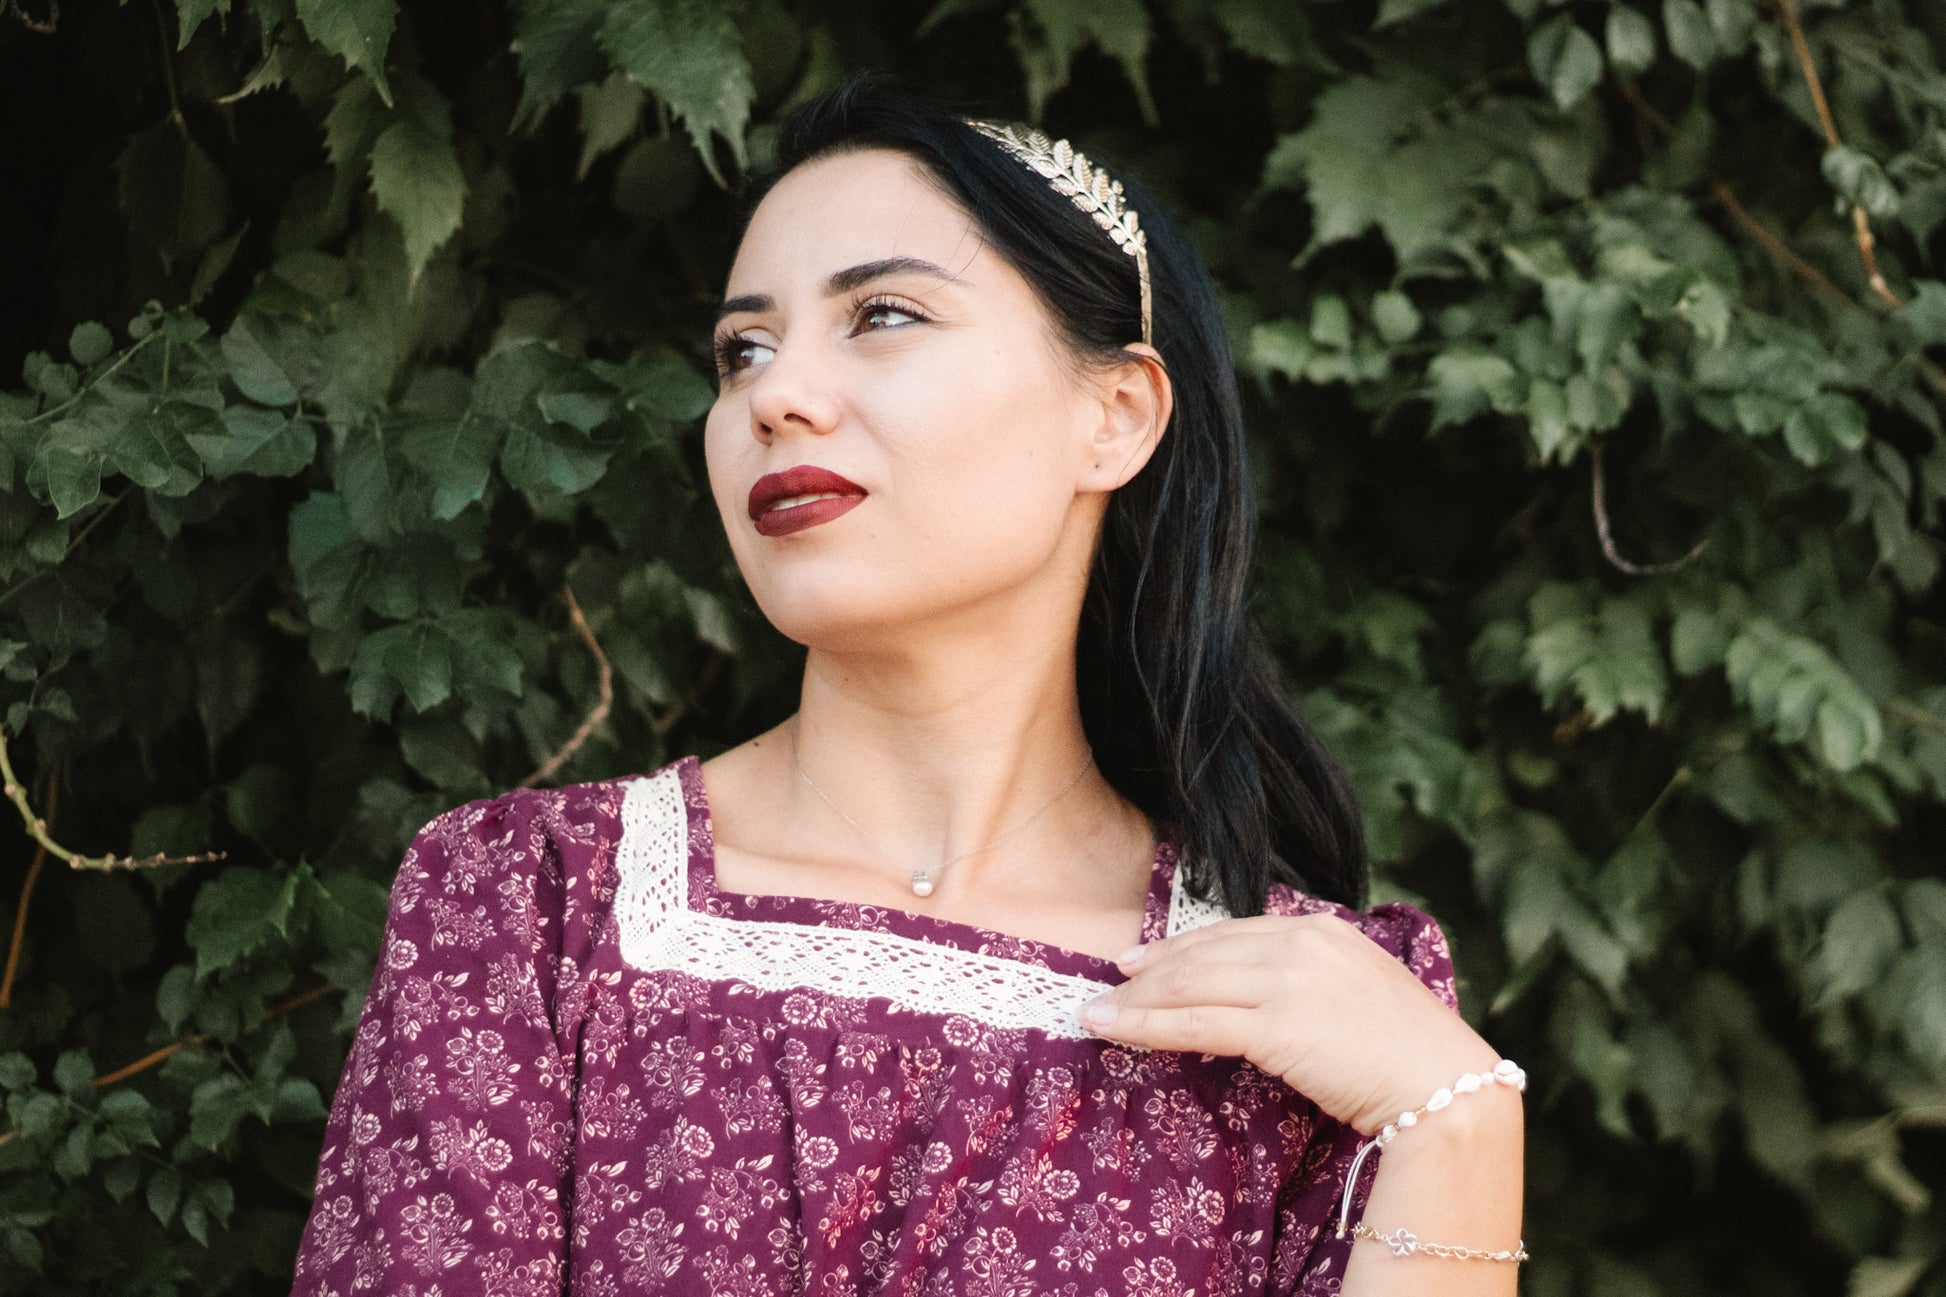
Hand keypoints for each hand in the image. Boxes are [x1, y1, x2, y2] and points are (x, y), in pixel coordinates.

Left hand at [1078, 913, 1501, 1136]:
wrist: (1445, 1086)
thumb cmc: (1411, 1055)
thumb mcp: (1361, 993)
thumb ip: (1315, 981)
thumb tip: (1267, 999)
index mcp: (1324, 930)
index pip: (1235, 932)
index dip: (1184, 946)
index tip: (1147, 957)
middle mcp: (1302, 944)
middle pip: (1205, 953)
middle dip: (1153, 970)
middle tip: (1113, 980)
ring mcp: (1288, 981)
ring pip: (1191, 985)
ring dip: (1136, 999)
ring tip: (1097, 1011)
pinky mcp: (1277, 1025)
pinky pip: (1193, 1023)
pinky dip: (1145, 1026)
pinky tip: (1113, 1029)